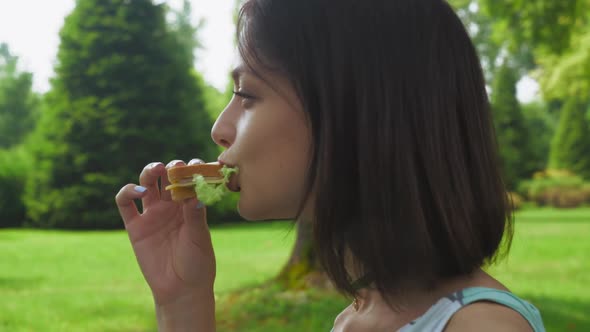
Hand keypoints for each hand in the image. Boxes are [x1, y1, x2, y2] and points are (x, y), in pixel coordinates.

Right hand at [115, 159, 215, 306]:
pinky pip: (125, 204)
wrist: (181, 290)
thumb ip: (195, 216)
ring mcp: (153, 214)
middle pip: (167, 177)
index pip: (189, 180)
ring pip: (147, 183)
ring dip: (150, 171)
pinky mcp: (136, 227)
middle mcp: (171, 206)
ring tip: (157, 170)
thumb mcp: (199, 238)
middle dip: (171, 167)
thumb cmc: (197, 263)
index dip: (191, 169)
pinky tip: (139, 191)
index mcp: (190, 205)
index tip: (196, 164)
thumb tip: (195, 194)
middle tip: (176, 166)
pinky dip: (128, 192)